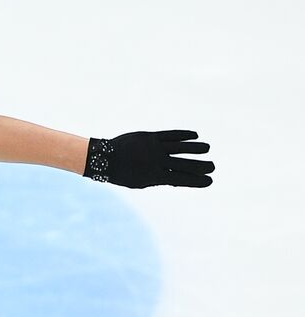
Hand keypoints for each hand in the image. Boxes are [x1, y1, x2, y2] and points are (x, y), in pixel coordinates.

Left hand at [83, 130, 213, 187]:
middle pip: (184, 164)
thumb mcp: (141, 182)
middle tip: (213, 167)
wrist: (103, 159)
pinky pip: (171, 134)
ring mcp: (154, 148)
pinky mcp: (150, 137)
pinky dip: (184, 135)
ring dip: (195, 147)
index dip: (196, 181)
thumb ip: (160, 180)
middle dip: (200, 166)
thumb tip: (180, 180)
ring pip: (180, 147)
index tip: (209, 181)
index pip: (181, 179)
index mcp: (154, 176)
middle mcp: (156, 161)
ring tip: (207, 148)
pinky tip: (195, 135)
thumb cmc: (123, 174)